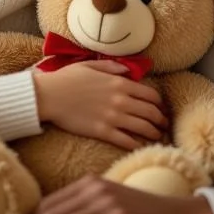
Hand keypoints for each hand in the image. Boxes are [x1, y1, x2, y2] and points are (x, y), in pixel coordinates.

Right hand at [33, 61, 167, 150]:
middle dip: (161, 120)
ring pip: (143, 128)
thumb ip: (112, 67)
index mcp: (120, 83)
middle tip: (164, 126)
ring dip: (154, 134)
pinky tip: (141, 147)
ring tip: (157, 138)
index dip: (159, 103)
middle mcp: (121, 100)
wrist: (49, 95)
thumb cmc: (66, 78)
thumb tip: (127, 70)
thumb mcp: (91, 65)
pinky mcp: (103, 131)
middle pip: (151, 112)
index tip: (161, 109)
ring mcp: (113, 117)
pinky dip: (137, 145)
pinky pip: (127, 141)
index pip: (150, 95)